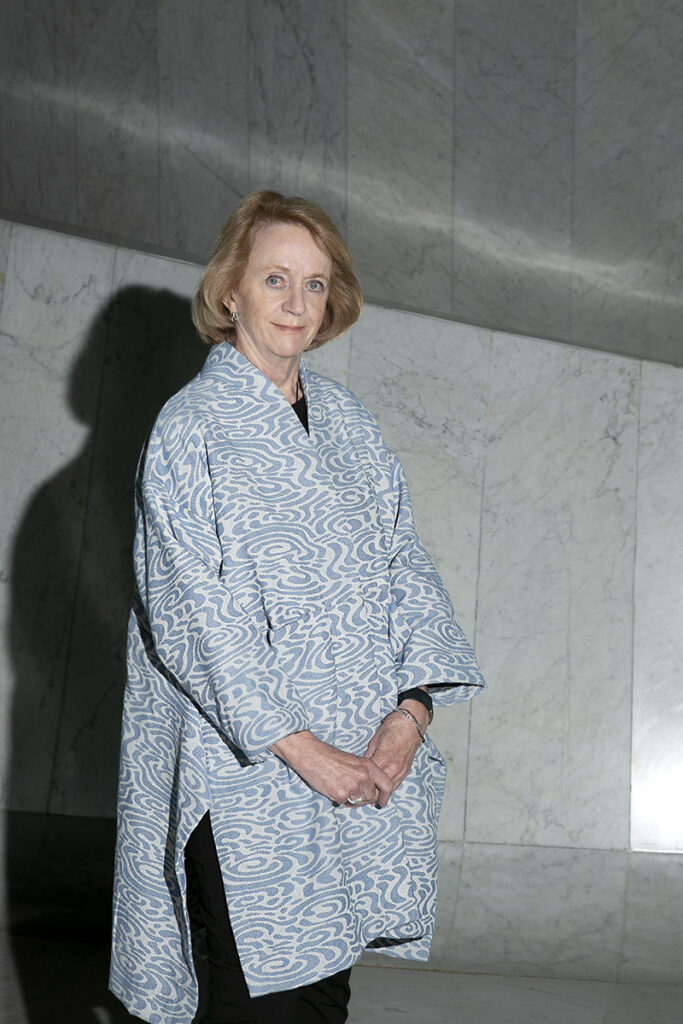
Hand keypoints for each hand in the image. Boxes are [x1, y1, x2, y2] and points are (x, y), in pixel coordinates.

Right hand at [270, 731, 393, 807]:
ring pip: (359, 802)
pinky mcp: (341, 794)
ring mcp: (353, 786)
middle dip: (364, 799)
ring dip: (351, 799)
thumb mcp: (353, 761)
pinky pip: (345, 803)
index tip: (382, 801)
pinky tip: (332, 788)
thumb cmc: (330, 757)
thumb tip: (369, 791)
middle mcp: (363, 776)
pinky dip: (339, 799)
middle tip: (352, 794)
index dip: (386, 796)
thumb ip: (364, 774)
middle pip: (372, 796)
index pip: (387, 784)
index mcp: (368, 766)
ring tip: (340, 787)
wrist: (311, 754)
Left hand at [364, 702, 428, 789]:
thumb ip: (368, 756)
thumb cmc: (392, 728)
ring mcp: (401, 771)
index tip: (356, 786)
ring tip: (369, 796)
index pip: (369, 779)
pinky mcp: (406, 770)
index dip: (361, 784)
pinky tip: (381, 791)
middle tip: (360, 795)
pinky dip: (388, 789)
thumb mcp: (375, 740)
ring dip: (379, 794)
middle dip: (369, 793)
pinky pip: (396, 785)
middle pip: (379, 788)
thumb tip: (361, 767)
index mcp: (382, 760)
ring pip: (388, 790)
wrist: (411, 724)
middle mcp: (393, 768)